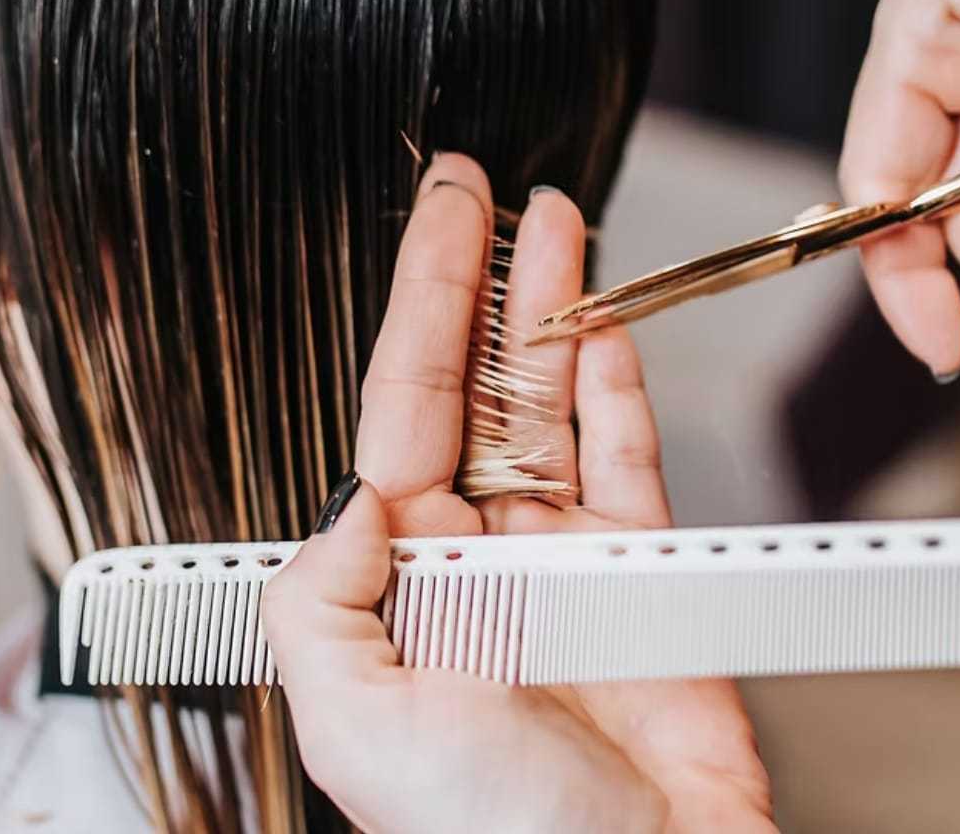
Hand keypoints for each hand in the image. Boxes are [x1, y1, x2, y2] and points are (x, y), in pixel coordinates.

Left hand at [262, 155, 774, 832]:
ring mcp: (561, 557)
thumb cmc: (489, 833)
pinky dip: (621, 393)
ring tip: (560, 228)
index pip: (405, 403)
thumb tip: (353, 496)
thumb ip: (321, 594)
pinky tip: (607, 332)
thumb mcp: (352, 718)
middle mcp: (473, 552)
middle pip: (479, 383)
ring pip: (555, 405)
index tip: (439, 215)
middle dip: (485, 283)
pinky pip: (628, 459)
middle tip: (493, 190)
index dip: (420, 300)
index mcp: (397, 572)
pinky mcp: (638, 573)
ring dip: (558, 314)